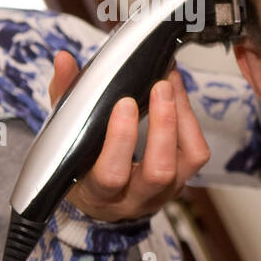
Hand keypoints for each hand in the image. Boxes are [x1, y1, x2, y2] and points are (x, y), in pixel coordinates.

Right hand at [48, 50, 209, 223]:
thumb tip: (64, 60)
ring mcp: (162, 192)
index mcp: (98, 193)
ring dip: (181, 119)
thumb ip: (63, 97)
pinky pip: (196, 153)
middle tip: (159, 86)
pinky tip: (178, 94)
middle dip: (162, 125)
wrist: (100, 201)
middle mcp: (134, 199)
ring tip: (170, 84)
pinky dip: (191, 121)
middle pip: (157, 172)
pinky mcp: (181, 181)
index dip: (121, 140)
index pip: (111, 176)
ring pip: (185, 162)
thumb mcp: (64, 137)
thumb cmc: (80, 166)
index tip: (124, 103)